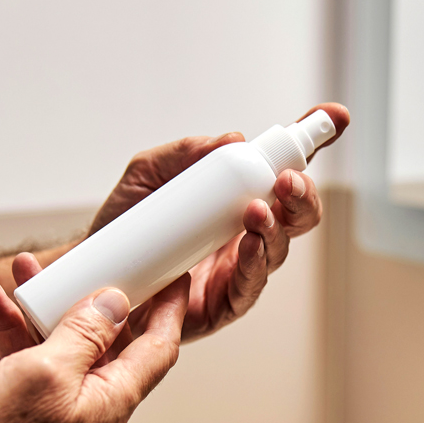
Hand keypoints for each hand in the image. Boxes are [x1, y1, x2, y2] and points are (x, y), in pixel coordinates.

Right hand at [0, 277, 188, 422]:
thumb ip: (86, 334)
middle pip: (110, 340)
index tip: (175, 275)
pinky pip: (31, 359)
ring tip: (26, 270)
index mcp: (113, 400)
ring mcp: (60, 407)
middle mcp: (93, 405)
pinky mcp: (27, 408)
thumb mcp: (46, 370)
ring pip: (64, 344)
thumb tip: (117, 303)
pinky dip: (16, 329)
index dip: (169, 309)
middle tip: (91, 260)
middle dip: (96, 295)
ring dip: (46, 306)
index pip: (159, 348)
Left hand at [86, 102, 349, 341]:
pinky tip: (249, 244)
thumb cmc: (123, 223)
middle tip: (286, 179)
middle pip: (297, 214)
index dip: (311, 144)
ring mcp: (237, 270)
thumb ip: (183, 153)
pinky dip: (255, 264)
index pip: (281, 169)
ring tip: (256, 210)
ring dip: (276, 227)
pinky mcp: (222, 305)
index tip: (334, 117)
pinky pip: (249, 288)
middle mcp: (246, 234)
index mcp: (235, 198)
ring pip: (278, 250)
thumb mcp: (146, 175)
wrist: (89, 274)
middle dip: (303, 195)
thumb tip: (229, 139)